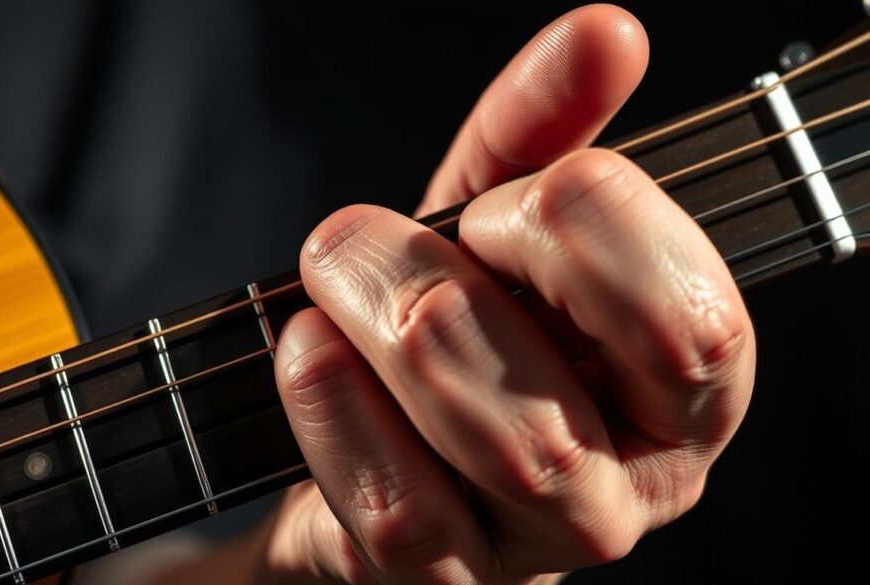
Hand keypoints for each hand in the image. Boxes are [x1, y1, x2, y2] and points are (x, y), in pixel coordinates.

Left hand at [264, 5, 754, 583]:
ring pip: (499, 453)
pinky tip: (309, 352)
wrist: (371, 428)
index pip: (692, 321)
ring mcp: (533, 549)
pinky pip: (402, 509)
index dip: (588, 235)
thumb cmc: (457, 321)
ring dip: (391, 329)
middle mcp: (627, 484)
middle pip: (581, 396)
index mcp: (679, 390)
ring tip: (332, 271)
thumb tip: (604, 33)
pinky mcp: (439, 584)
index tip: (505, 202)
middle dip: (450, 283)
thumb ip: (546, 131)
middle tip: (363, 233)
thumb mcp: (492, 219)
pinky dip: (337, 408)